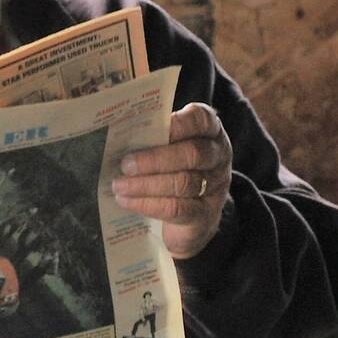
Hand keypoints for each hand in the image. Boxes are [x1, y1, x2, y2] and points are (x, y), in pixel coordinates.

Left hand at [111, 103, 232, 260]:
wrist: (189, 218)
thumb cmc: (172, 169)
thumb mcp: (169, 147)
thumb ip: (154, 138)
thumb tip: (120, 135)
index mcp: (210, 131)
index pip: (201, 120)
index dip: (177, 124)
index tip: (148, 128)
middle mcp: (218, 155)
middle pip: (192, 153)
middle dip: (155, 159)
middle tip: (125, 164)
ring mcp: (216, 186)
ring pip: (184, 183)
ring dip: (146, 184)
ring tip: (119, 185)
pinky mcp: (206, 215)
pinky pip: (178, 209)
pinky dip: (148, 205)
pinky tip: (127, 201)